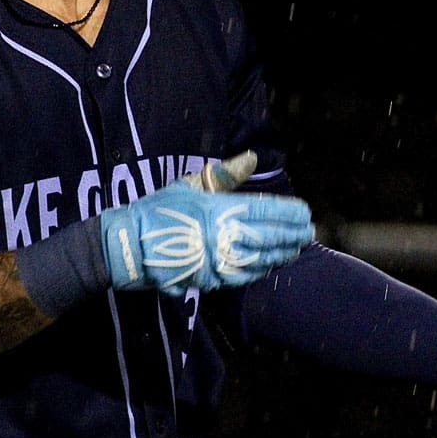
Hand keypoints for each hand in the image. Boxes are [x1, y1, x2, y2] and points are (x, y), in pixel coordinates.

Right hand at [98, 151, 313, 297]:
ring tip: (296, 248)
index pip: (264, 209)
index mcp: (217, 209)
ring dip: (281, 253)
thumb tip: (252, 158)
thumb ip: (224, 174)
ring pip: (259, 258)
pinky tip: (271, 265)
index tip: (304, 211)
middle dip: (291, 234)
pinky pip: (242, 277)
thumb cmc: (158, 210)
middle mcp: (220, 235)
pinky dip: (260, 270)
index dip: (288, 212)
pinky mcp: (207, 279)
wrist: (127, 245)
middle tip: (309, 232)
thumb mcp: (190, 184)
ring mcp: (215, 260)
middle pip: (267, 236)